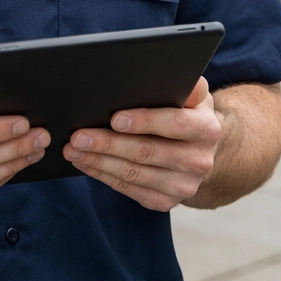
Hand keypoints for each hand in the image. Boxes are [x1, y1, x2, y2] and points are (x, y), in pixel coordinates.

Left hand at [64, 77, 221, 210]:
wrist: (199, 151)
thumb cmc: (188, 115)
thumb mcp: (194, 96)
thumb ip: (188, 85)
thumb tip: (178, 79)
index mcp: (206, 129)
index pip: (174, 124)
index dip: (145, 121)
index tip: (115, 119)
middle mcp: (198, 161)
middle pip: (147, 152)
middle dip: (109, 144)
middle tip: (79, 136)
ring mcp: (182, 186)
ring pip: (133, 174)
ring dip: (99, 161)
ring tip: (74, 149)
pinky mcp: (165, 202)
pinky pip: (129, 189)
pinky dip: (103, 175)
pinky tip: (86, 163)